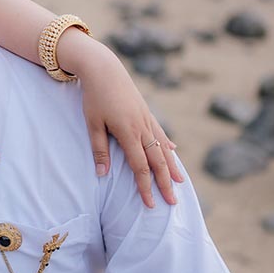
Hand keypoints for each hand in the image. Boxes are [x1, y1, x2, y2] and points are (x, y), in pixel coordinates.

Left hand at [56, 33, 181, 207]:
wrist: (104, 68)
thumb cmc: (94, 96)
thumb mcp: (92, 124)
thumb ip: (99, 150)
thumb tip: (103, 175)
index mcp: (128, 133)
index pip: (140, 167)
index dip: (146, 187)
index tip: (150, 204)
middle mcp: (142, 128)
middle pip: (157, 161)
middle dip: (165, 183)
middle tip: (173, 202)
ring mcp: (146, 119)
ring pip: (163, 148)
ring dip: (171, 167)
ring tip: (180, 182)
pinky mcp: (146, 112)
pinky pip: (160, 132)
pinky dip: (167, 144)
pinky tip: (173, 151)